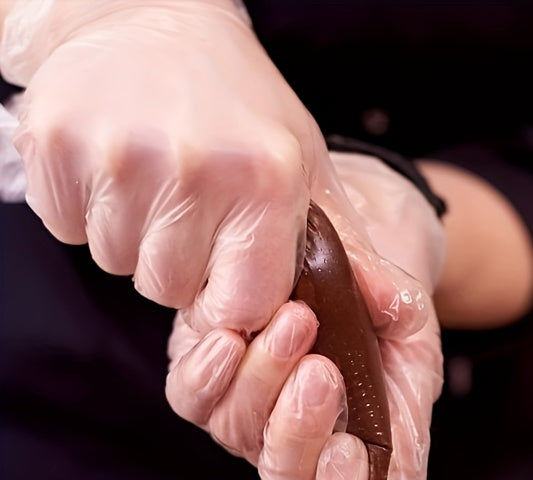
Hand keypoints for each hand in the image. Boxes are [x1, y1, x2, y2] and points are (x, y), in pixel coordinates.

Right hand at [4, 0, 332, 333]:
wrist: (149, 16)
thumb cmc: (240, 104)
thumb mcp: (304, 164)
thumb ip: (342, 242)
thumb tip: (386, 305)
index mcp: (264, 181)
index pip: (241, 306)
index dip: (232, 300)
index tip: (228, 274)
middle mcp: (193, 170)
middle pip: (171, 290)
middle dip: (181, 265)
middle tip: (190, 209)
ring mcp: (117, 157)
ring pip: (119, 264)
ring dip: (135, 239)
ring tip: (154, 182)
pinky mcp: (54, 146)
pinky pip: (69, 230)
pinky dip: (87, 212)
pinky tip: (114, 169)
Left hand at [167, 152, 444, 479]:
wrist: (350, 238)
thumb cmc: (383, 291)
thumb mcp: (409, 309)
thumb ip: (405, 334)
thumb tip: (393, 367)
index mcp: (368, 441)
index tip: (351, 452)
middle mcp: (307, 438)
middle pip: (287, 479)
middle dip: (300, 432)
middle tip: (322, 373)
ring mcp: (255, 411)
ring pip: (240, 434)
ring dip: (264, 383)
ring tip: (296, 320)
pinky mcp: (212, 375)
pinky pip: (193, 398)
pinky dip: (209, 374)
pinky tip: (231, 338)